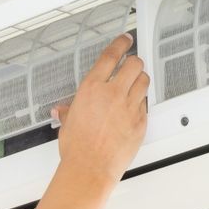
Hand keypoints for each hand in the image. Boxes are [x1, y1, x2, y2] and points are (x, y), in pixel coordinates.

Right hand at [53, 33, 148, 186]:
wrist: (90, 169)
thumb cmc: (77, 148)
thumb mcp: (68, 123)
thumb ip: (69, 111)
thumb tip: (63, 110)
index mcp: (92, 89)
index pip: (111, 56)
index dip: (121, 44)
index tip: (125, 39)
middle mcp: (112, 94)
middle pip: (134, 64)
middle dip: (134, 62)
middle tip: (132, 65)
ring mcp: (129, 107)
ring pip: (144, 81)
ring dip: (140, 80)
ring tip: (136, 84)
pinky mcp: (140, 122)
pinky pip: (145, 105)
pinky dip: (141, 103)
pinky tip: (134, 109)